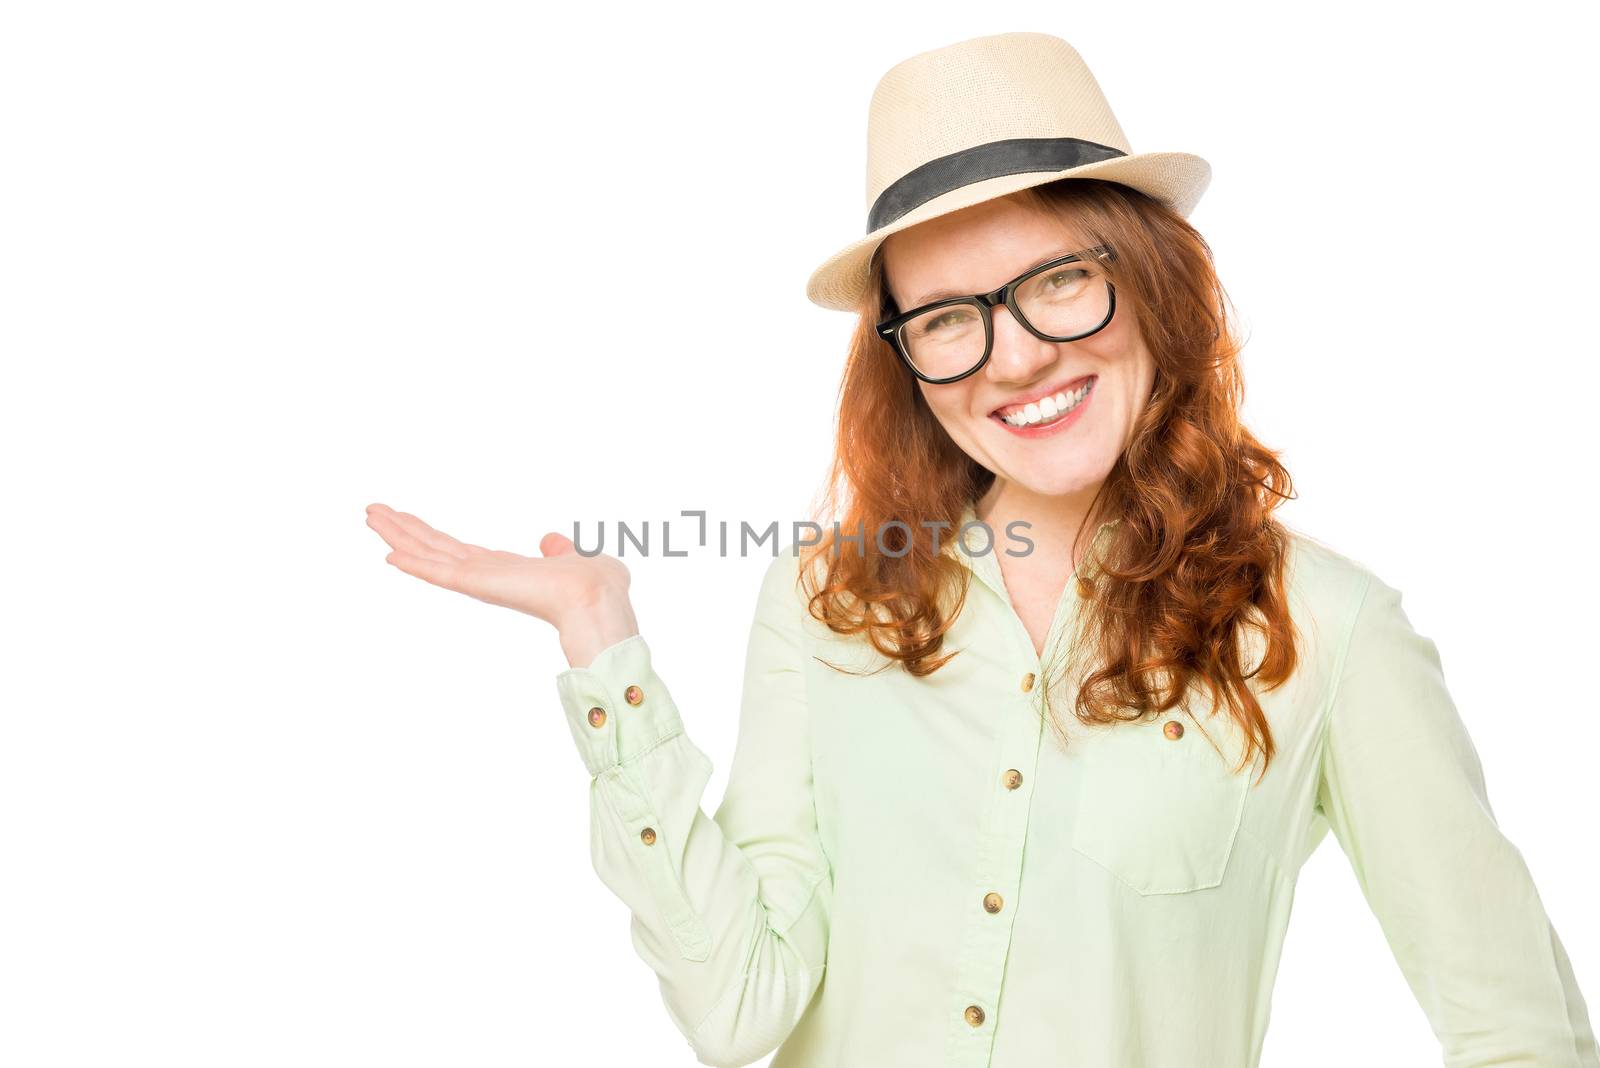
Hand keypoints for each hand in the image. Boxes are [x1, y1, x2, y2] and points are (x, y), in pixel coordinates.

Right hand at [364, 503, 638, 667]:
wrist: (597, 597)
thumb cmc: (598, 585)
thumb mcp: (576, 558)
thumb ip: (561, 550)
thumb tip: (549, 541)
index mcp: (506, 571)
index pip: (459, 552)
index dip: (432, 537)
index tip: (408, 522)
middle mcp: (486, 575)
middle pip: (434, 548)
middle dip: (403, 529)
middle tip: (371, 511)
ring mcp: (479, 580)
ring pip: (429, 554)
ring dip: (398, 534)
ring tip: (369, 515)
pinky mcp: (477, 583)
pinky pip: (438, 572)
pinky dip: (413, 562)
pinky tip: (388, 552)